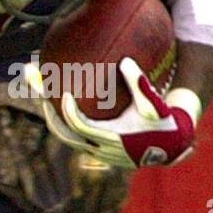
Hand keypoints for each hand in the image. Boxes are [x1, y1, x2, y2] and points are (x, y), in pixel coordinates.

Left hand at [55, 57, 197, 168]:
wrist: (171, 145)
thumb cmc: (163, 122)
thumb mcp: (154, 103)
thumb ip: (139, 84)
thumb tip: (125, 61)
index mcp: (112, 138)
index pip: (81, 126)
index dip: (70, 111)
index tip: (63, 93)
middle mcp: (100, 148)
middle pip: (65, 132)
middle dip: (50, 112)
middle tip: (40, 92)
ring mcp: (96, 152)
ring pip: (67, 137)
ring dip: (54, 118)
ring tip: (43, 97)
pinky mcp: (97, 152)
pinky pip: (74, 138)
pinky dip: (65, 123)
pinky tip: (59, 104)